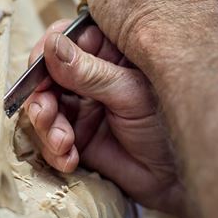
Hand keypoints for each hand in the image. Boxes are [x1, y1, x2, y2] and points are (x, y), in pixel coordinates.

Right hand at [23, 20, 184, 216]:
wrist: (179, 176)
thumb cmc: (168, 122)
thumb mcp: (129, 93)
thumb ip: (88, 72)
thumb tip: (51, 44)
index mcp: (107, 54)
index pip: (64, 41)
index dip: (45, 55)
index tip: (38, 71)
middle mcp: (89, 78)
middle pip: (46, 77)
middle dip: (41, 97)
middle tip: (45, 114)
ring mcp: (82, 108)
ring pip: (43, 109)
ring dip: (45, 126)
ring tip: (62, 142)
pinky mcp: (77, 139)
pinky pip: (50, 140)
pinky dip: (54, 150)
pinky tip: (69, 158)